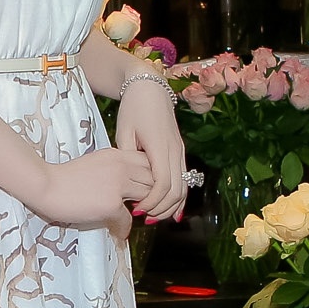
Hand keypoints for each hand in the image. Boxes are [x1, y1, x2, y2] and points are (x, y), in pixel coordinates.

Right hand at [36, 147, 152, 237]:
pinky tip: (118, 232)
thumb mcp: (94, 163)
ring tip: (137, 218)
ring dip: (145, 209)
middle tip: (147, 206)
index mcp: (116, 154)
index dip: (150, 176)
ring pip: (148, 197)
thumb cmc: (63, 177)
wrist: (46, 186)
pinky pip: (128, 219)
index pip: (148, 161)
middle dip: (153, 193)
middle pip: (153, 178)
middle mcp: (121, 166)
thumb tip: (123, 186)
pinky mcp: (112, 204)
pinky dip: (123, 228)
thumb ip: (112, 169)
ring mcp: (118, 185)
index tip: (145, 188)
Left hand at [115, 80, 188, 221]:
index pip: (162, 184)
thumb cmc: (133, 108)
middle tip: (144, 219)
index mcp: (160, 147)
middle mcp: (175, 152)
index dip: (151, 202)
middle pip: (176, 190)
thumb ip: (128, 159)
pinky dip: (179, 197)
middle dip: (161, 209)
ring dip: (171, 206)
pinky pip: (184, 179)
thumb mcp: (124, 133)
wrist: (150, 89)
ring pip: (184, 187)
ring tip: (155, 217)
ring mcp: (180, 152)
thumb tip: (130, 182)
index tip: (135, 209)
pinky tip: (171, 210)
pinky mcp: (180, 152)